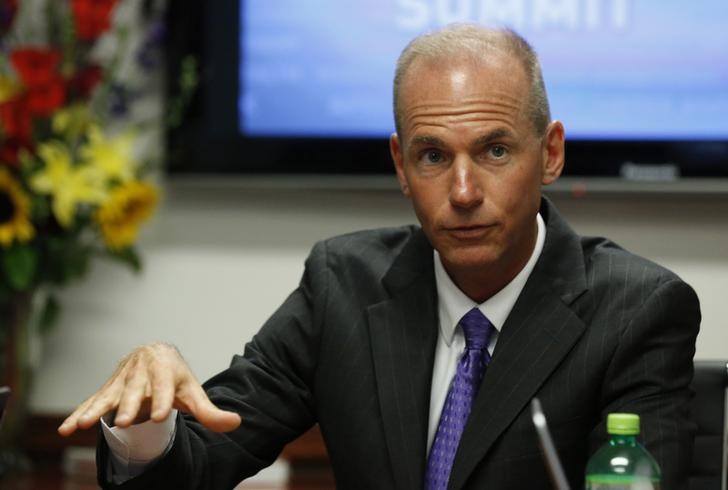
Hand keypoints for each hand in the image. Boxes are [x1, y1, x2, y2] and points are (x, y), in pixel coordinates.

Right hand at [58, 342, 240, 435]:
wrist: (152, 354)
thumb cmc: (175, 378)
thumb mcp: (193, 391)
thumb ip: (210, 412)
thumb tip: (237, 424)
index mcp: (165, 369)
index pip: (165, 387)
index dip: (162, 401)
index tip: (160, 416)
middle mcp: (141, 372)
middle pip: (136, 391)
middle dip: (131, 406)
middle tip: (126, 422)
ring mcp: (121, 380)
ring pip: (109, 396)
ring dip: (96, 410)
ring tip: (84, 426)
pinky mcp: (106, 389)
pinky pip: (91, 402)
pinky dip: (79, 413)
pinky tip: (67, 429)